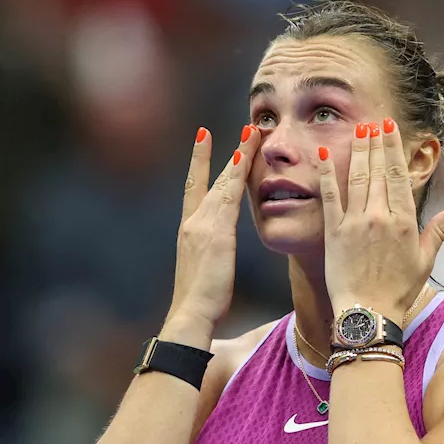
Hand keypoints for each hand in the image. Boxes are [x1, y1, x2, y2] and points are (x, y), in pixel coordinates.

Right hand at [164, 125, 259, 339]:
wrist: (191, 315)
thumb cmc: (202, 302)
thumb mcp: (207, 270)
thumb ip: (212, 254)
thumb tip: (218, 253)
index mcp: (191, 230)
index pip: (195, 187)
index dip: (201, 162)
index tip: (204, 138)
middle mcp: (193, 222)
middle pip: (212, 178)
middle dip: (226, 151)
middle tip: (241, 127)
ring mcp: (202, 225)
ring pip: (223, 182)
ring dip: (239, 156)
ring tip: (252, 132)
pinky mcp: (214, 233)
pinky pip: (228, 197)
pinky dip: (235, 176)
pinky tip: (244, 158)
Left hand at [318, 118, 443, 318]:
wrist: (368, 314)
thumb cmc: (399, 291)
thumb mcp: (425, 260)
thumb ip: (439, 230)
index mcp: (404, 222)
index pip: (399, 175)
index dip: (394, 149)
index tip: (391, 129)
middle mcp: (380, 217)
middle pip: (378, 170)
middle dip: (377, 142)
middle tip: (375, 121)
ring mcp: (355, 223)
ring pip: (357, 177)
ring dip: (358, 150)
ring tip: (359, 129)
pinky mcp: (334, 232)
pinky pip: (330, 196)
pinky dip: (327, 173)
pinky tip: (325, 154)